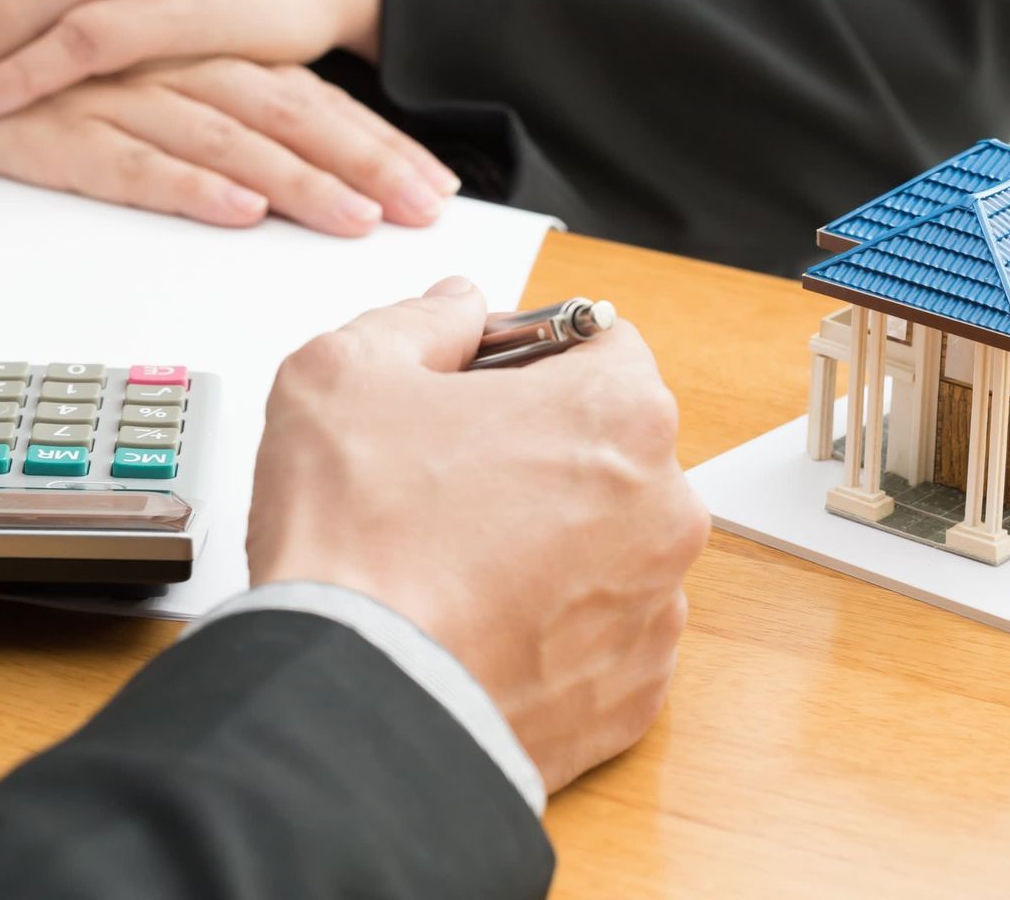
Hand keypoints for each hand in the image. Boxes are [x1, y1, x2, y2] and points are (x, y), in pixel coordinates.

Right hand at [0, 59, 458, 233]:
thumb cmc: (31, 49)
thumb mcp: (131, 63)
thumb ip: (202, 91)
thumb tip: (279, 149)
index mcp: (192, 44)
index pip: (305, 93)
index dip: (373, 140)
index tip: (435, 187)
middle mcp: (165, 62)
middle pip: (287, 114)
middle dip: (364, 166)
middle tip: (426, 210)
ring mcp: (110, 94)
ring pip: (223, 138)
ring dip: (297, 181)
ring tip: (357, 219)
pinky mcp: (51, 129)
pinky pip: (128, 160)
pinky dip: (185, 184)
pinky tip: (235, 207)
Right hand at [247, 278, 708, 791]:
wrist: (356, 699)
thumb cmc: (358, 541)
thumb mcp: (346, 371)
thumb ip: (420, 321)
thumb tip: (454, 310)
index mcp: (618, 415)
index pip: (602, 342)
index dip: (529, 347)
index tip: (477, 373)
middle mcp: (664, 511)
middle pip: (608, 445)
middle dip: (538, 445)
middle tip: (445, 467)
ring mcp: (655, 609)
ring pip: (606, 541)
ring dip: (548, 536)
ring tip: (451, 555)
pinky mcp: (632, 693)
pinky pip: (599, 632)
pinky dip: (550, 622)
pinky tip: (475, 618)